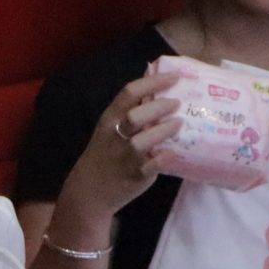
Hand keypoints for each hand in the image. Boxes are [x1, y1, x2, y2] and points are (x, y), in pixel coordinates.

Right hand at [51, 70, 181, 241]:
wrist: (89, 191)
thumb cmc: (105, 155)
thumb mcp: (110, 130)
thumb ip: (129, 113)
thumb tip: (156, 91)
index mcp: (109, 120)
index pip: (129, 93)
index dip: (154, 81)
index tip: (174, 76)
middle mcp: (115, 136)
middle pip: (136, 115)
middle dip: (160, 106)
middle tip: (178, 103)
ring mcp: (125, 156)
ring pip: (144, 140)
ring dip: (164, 130)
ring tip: (179, 124)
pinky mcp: (135, 175)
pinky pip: (152, 165)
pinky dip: (164, 157)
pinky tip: (173, 153)